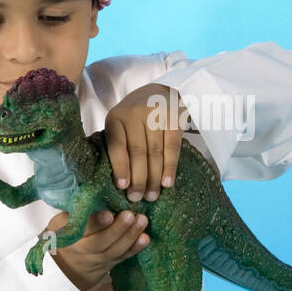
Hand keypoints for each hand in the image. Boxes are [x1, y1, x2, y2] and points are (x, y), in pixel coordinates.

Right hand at [44, 209, 149, 290]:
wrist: (68, 264)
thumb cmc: (68, 231)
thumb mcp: (63, 220)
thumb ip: (77, 208)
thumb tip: (95, 185)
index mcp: (67, 235)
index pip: (81, 229)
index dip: (95, 223)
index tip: (109, 214)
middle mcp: (81, 250)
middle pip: (99, 243)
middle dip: (116, 230)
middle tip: (130, 215)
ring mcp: (97, 259)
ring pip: (113, 251)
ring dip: (130, 236)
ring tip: (142, 220)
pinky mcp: (111, 263)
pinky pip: (123, 257)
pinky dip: (135, 248)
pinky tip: (145, 238)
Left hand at [104, 82, 194, 201]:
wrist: (160, 92)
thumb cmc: (136, 118)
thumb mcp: (121, 126)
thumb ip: (119, 146)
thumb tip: (121, 183)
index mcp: (116, 117)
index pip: (117, 144)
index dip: (120, 166)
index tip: (122, 186)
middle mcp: (135, 113)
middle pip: (137, 151)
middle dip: (138, 178)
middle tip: (137, 198)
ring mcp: (156, 114)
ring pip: (155, 152)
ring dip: (154, 177)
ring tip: (152, 195)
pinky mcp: (175, 118)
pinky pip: (172, 147)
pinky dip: (170, 167)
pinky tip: (167, 183)